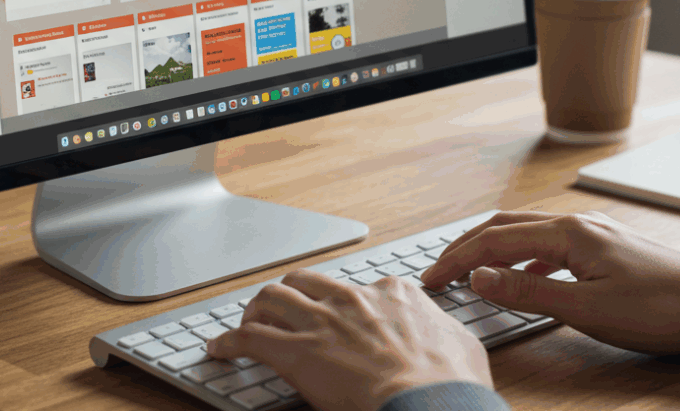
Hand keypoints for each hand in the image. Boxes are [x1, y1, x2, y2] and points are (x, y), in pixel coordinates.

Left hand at [206, 270, 490, 410]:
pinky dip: (229, 342)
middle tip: (279, 311)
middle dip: (288, 294)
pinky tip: (219, 349)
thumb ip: (441, 330)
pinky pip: (249, 338)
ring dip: (255, 311)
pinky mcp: (295, 351)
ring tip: (247, 324)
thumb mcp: (460, 343)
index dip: (341, 303)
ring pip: (271, 299)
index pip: (355, 286)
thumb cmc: (449, 382)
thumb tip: (444, 336)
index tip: (337, 316)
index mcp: (391, 292)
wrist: (427, 402)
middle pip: (304, 282)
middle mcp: (351, 298)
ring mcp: (321, 321)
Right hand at [420, 211, 679, 358]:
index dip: (458, 260)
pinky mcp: (608, 247)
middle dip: (467, 246)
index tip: (432, 279)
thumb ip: (528, 291)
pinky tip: (527, 278)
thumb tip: (479, 276)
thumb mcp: (587, 309)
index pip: (495, 241)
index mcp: (569, 233)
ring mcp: (595, 233)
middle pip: (505, 226)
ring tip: (470, 269)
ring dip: (493, 248)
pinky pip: (551, 244)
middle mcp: (578, 224)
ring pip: (528, 232)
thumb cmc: (664, 309)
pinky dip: (524, 257)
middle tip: (439, 270)